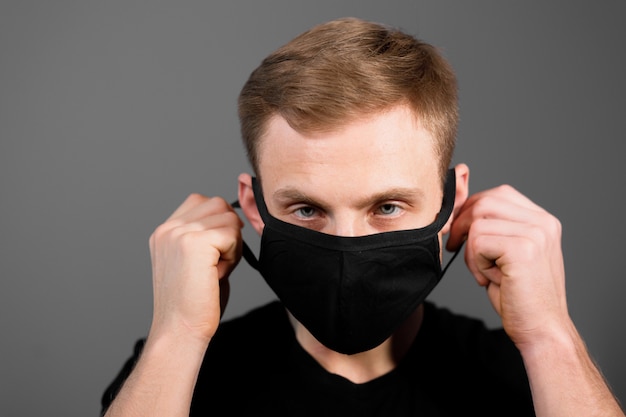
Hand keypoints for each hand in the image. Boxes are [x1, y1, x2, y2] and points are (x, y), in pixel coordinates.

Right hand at [148, 194, 242, 343]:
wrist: (181, 330)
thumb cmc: (194, 304)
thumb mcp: (195, 262)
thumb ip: (206, 236)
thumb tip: (235, 219)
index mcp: (164, 232)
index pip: (201, 201)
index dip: (218, 222)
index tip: (216, 251)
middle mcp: (168, 229)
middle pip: (218, 204)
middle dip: (227, 231)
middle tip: (217, 263)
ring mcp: (179, 233)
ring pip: (228, 217)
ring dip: (232, 244)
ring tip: (216, 270)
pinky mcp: (194, 242)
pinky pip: (232, 233)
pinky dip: (233, 255)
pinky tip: (217, 275)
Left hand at [447, 184, 568, 347]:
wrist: (540, 330)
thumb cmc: (518, 296)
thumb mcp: (505, 254)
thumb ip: (493, 228)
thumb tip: (459, 205)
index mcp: (542, 220)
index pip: (498, 194)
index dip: (471, 210)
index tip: (458, 233)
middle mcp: (543, 222)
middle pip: (485, 202)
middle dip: (462, 225)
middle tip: (455, 247)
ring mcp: (536, 234)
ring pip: (478, 222)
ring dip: (471, 250)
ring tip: (485, 272)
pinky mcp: (523, 249)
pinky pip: (478, 242)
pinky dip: (475, 263)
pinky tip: (492, 280)